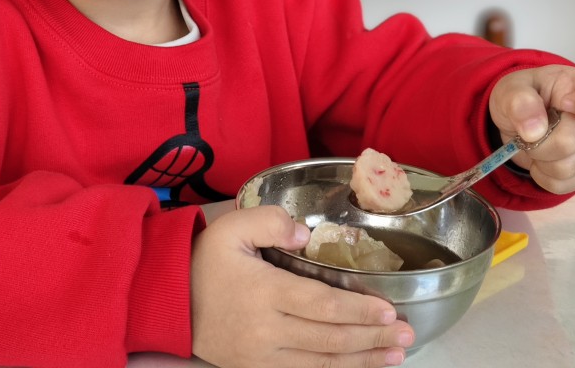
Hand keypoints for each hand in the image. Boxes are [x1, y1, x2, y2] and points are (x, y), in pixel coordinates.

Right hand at [191, 205, 413, 367]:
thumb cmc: (204, 260)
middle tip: (407, 335)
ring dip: (361, 361)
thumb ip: (272, 221)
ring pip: (321, 362)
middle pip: (329, 339)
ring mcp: (261, 356)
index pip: (322, 306)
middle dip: (372, 338)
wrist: (167, 299)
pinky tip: (356, 367)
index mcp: (264, 292)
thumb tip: (306, 236)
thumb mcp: (233, 226)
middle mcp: (266, 330)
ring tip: (395, 356)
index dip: (359, 311)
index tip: (389, 311)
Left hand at [489, 65, 574, 193]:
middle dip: (537, 142)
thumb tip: (534, 130)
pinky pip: (564, 184)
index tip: (564, 104)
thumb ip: (519, 101)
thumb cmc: (521, 97)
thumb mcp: (510, 89)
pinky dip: (542, 177)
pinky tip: (540, 160)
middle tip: (527, 132)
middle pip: (570, 141)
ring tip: (534, 145)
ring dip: (539, 161)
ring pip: (566, 168)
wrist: (519, 121)